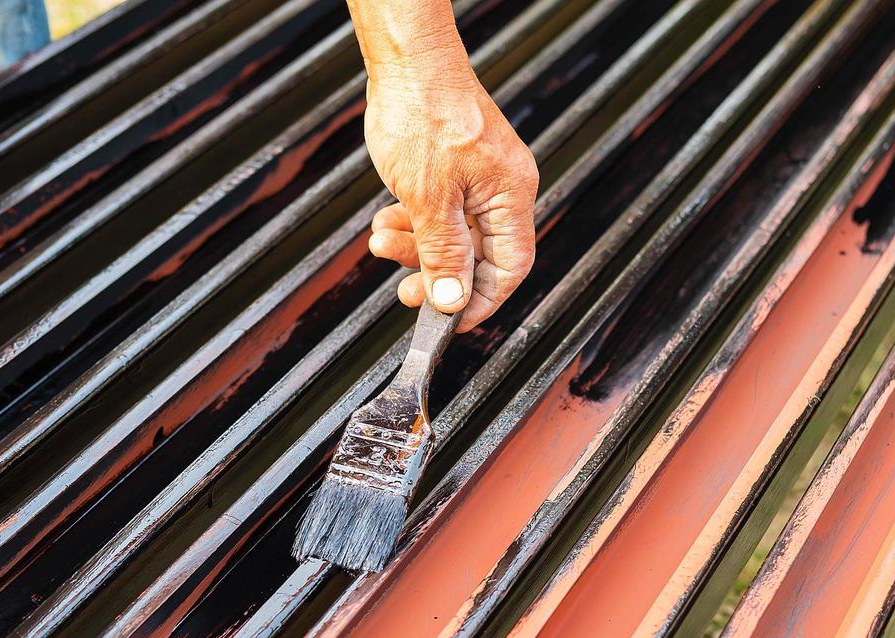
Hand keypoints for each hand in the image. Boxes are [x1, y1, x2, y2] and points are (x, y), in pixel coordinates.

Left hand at [362, 55, 537, 331]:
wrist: (407, 61)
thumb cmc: (424, 113)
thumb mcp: (428, 199)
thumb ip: (443, 254)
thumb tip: (453, 300)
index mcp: (511, 197)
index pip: (509, 269)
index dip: (479, 301)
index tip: (447, 319)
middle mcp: (503, 190)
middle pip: (478, 255)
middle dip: (436, 273)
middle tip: (405, 290)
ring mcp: (481, 178)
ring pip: (454, 235)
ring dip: (415, 246)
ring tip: (383, 240)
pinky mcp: (457, 168)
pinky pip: (442, 211)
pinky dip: (414, 222)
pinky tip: (388, 219)